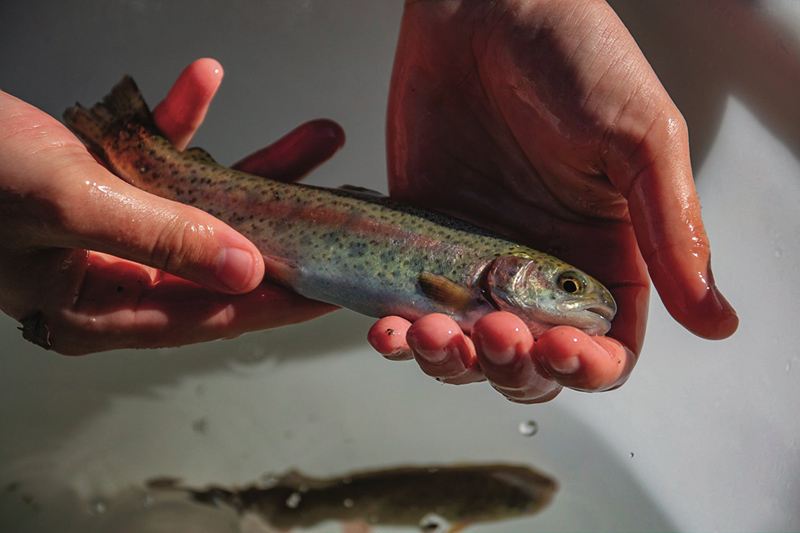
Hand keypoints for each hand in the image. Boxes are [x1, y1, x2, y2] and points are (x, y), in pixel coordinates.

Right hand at [0, 58, 340, 354]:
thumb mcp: (70, 202)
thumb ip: (161, 239)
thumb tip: (244, 271)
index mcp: (95, 310)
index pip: (206, 316)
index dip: (273, 303)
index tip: (329, 289)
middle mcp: (108, 275)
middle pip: (216, 259)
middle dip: (281, 228)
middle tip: (342, 215)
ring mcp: (110, 230)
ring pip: (201, 205)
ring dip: (254, 164)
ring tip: (317, 138)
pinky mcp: (102, 184)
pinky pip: (157, 154)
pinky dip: (180, 119)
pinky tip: (202, 78)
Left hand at [368, 0, 737, 401]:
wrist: (482, 9)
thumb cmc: (572, 55)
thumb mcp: (638, 139)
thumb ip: (670, 232)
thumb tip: (715, 320)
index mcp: (603, 255)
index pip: (605, 349)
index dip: (583, 367)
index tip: (556, 347)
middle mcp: (541, 269)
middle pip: (530, 363)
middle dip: (510, 366)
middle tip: (493, 329)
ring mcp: (480, 261)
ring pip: (467, 350)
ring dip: (450, 361)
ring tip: (434, 332)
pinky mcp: (428, 244)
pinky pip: (414, 309)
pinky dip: (401, 334)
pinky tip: (390, 332)